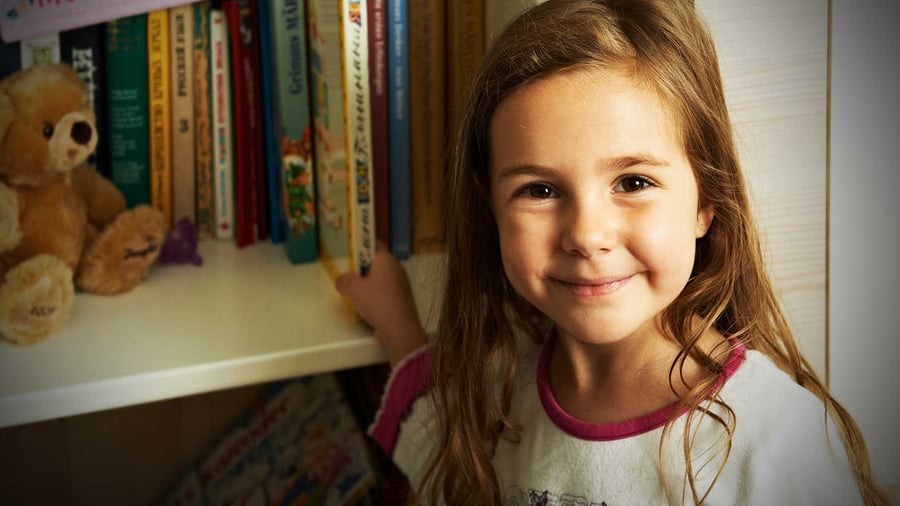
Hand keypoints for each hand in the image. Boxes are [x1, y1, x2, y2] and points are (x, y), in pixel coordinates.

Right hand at [336, 242, 425, 366]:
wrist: (399, 329)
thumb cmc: (377, 302)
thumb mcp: (353, 288)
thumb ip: (344, 280)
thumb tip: (342, 280)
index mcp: (386, 259)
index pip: (373, 243)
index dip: (359, 244)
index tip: (346, 251)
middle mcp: (396, 268)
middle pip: (374, 261)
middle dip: (359, 267)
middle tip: (344, 273)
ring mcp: (399, 284)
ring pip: (378, 277)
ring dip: (365, 283)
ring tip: (351, 291)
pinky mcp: (399, 299)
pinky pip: (382, 291)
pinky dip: (372, 295)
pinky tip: (363, 304)